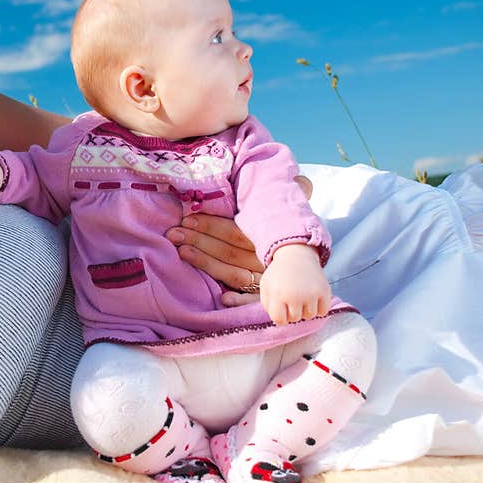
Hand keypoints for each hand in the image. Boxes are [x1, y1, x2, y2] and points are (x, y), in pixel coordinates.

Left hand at [165, 174, 312, 307]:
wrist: (308, 275)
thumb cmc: (291, 236)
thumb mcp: (294, 213)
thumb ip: (295, 193)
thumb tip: (303, 180)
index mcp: (267, 236)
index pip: (236, 230)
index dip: (212, 224)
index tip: (187, 217)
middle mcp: (266, 259)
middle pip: (228, 250)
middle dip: (199, 240)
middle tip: (173, 233)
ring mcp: (268, 281)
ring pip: (233, 272)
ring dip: (207, 263)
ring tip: (182, 252)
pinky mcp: (270, 300)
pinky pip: (254, 302)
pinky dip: (241, 300)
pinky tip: (223, 298)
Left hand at [259, 244, 330, 324]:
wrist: (296, 254)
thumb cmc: (278, 273)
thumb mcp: (266, 286)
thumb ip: (267, 305)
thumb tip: (279, 321)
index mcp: (278, 294)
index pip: (280, 320)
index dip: (280, 316)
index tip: (281, 308)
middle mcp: (295, 296)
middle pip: (295, 319)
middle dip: (292, 311)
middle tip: (291, 298)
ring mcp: (311, 294)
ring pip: (309, 316)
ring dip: (305, 309)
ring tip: (302, 296)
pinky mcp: (325, 291)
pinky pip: (323, 312)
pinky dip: (319, 308)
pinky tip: (313, 297)